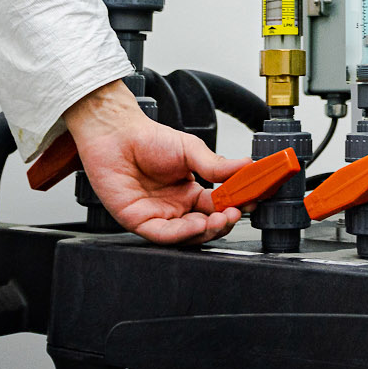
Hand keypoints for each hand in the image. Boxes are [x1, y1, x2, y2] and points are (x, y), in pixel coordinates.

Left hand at [62, 81, 245, 243]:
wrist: (117, 132)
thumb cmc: (148, 138)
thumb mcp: (190, 149)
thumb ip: (216, 165)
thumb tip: (247, 165)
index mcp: (188, 193)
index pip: (216, 208)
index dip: (233, 208)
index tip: (250, 202)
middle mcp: (174, 208)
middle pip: (204, 227)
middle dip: (223, 224)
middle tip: (237, 213)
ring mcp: (157, 216)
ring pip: (186, 236)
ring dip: (207, 231)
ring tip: (222, 219)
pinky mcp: (138, 221)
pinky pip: (164, 235)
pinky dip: (183, 234)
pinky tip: (197, 225)